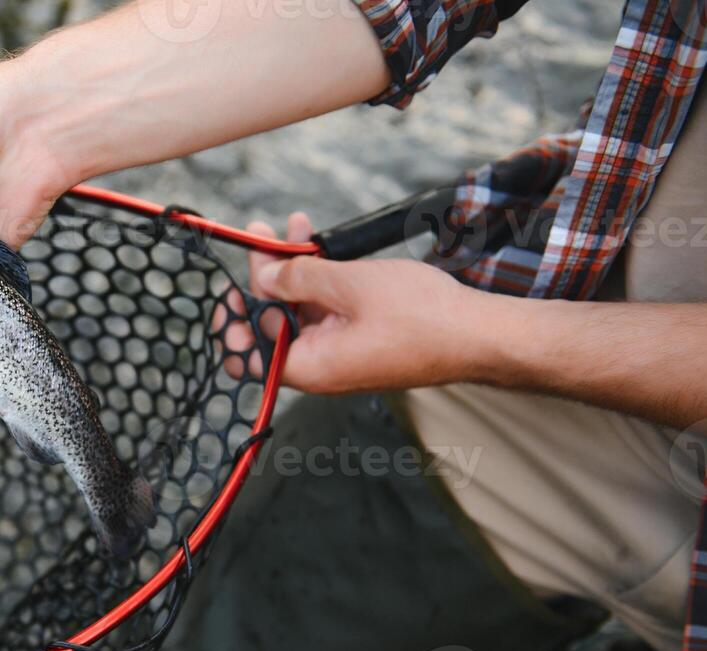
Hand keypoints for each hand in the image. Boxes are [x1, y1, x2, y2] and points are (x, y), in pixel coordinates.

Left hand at [223, 213, 495, 392]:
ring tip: (291, 226)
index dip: (235, 316)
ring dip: (294, 270)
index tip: (227, 286)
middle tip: (261, 236)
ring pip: (302, 312)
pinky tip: (319, 245)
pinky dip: (321, 281)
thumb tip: (264, 277)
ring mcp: (342, 355)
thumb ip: (299, 278)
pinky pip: (329, 312)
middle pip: (274, 324)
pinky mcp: (362, 341)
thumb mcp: (348, 284)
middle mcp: (321, 368)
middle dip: (266, 277)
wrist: (479, 335)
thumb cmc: (421, 317)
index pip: (251, 349)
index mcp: (309, 368)